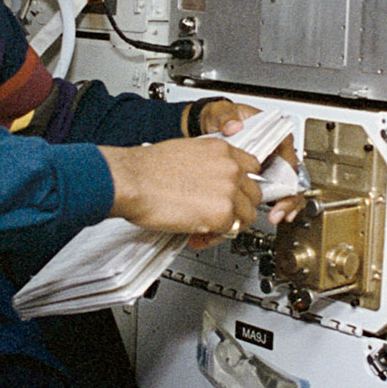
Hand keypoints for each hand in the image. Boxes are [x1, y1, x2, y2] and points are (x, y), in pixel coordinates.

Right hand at [100, 138, 259, 245]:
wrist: (132, 181)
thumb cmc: (146, 169)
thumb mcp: (186, 154)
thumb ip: (207, 167)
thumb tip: (211, 185)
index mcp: (221, 149)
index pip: (252, 168)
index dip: (242, 186)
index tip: (234, 195)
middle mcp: (230, 167)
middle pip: (254, 193)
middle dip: (238, 208)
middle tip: (220, 217)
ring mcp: (229, 189)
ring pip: (247, 215)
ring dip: (230, 226)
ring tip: (207, 230)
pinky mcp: (222, 213)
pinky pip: (231, 232)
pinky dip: (215, 238)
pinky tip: (198, 235)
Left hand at [193, 100, 306, 225]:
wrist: (206, 125)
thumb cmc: (219, 117)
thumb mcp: (221, 112)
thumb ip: (226, 117)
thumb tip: (233, 126)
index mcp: (274, 135)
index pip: (290, 160)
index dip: (289, 180)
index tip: (282, 193)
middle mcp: (275, 152)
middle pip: (291, 180)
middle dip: (287, 200)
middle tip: (277, 214)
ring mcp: (268, 166)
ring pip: (283, 190)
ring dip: (281, 206)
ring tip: (273, 218)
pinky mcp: (258, 178)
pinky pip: (269, 194)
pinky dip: (267, 206)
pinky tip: (264, 216)